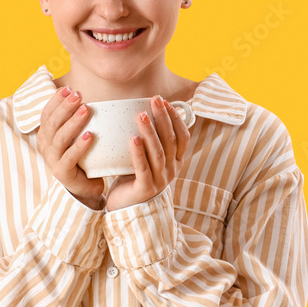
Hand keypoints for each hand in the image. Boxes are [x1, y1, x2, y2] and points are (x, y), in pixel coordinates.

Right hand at [36, 86, 104, 208]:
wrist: (85, 188)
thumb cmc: (82, 159)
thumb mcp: (76, 137)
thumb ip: (76, 121)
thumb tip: (85, 96)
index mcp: (46, 136)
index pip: (46, 114)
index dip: (55, 101)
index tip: (68, 89)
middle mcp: (45, 147)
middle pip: (52, 123)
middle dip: (65, 107)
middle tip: (78, 95)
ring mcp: (52, 160)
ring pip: (60, 138)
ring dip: (73, 122)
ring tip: (86, 109)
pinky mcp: (61, 173)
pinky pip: (70, 157)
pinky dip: (79, 145)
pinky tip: (89, 135)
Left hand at [105, 96, 190, 211]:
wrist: (124, 206)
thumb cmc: (133, 177)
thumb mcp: (147, 157)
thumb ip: (151, 140)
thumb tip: (143, 109)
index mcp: (176, 161)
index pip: (183, 137)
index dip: (176, 118)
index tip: (165, 102)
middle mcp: (172, 170)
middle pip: (171, 141)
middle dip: (163, 118)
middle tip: (154, 100)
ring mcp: (160, 181)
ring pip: (158, 152)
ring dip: (150, 131)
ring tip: (141, 115)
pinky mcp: (145, 189)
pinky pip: (142, 167)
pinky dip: (138, 152)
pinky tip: (133, 139)